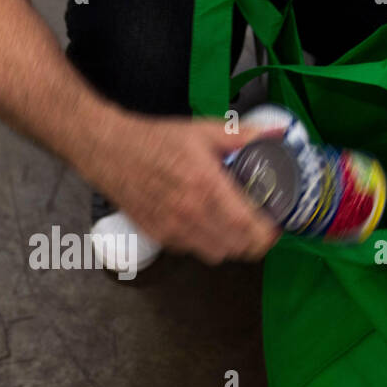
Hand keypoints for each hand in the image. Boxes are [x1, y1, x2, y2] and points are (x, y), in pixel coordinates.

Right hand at [86, 116, 279, 264]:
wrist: (110, 152)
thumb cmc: (153, 140)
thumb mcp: (201, 131)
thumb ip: (242, 136)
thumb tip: (275, 134)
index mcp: (207, 186)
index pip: (248, 226)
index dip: (269, 233)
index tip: (277, 225)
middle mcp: (191, 213)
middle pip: (238, 248)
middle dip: (255, 242)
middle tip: (261, 227)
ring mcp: (174, 228)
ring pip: (217, 254)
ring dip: (231, 245)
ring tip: (236, 229)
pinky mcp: (159, 236)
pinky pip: (192, 250)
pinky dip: (205, 243)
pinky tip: (206, 225)